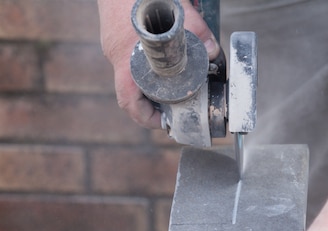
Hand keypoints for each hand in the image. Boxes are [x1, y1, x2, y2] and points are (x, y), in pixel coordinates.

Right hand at [97, 0, 220, 128]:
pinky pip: (129, 58)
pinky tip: (161, 60)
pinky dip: (145, 66)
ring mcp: (113, 44)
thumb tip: (214, 53)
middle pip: (131, 92)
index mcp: (126, 57)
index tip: (164, 122)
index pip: (129, 101)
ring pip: (131, 75)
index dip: (146, 118)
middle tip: (174, 107)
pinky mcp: (115, 34)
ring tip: (172, 85)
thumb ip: (197, 32)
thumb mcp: (176, 11)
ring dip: (150, 84)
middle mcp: (116, 55)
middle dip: (153, 104)